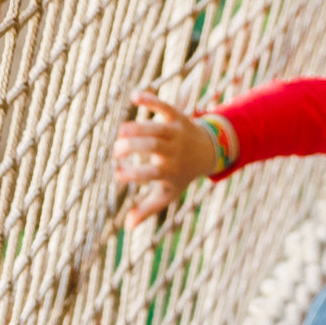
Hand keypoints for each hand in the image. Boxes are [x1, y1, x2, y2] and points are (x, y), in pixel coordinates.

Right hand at [113, 90, 231, 227]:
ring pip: (155, 128)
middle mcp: (175, 151)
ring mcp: (176, 132)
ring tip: (120, 132)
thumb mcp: (168, 193)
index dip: (134, 174)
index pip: (151, 174)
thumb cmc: (182, 174)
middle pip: (153, 147)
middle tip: (115, 152)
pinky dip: (150, 100)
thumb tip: (128, 227)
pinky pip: (164, 107)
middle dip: (132, 148)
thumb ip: (148, 209)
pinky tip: (134, 97)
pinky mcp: (177, 116)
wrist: (210, 150)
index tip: (117, 175)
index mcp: (171, 171)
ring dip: (136, 128)